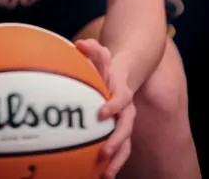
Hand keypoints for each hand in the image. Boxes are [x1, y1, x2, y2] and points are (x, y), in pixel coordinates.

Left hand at [76, 38, 134, 177]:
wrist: (126, 73)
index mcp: (122, 90)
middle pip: (126, 126)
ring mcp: (124, 121)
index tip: (101, 113)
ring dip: (117, 159)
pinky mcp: (119, 130)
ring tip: (105, 174)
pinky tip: (99, 175)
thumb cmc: (108, 66)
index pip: (122, 98)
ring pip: (125, 142)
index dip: (113, 105)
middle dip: (116, 140)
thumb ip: (93, 49)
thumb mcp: (101, 54)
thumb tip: (81, 43)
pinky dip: (111, 163)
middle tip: (104, 152)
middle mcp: (126, 108)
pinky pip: (118, 148)